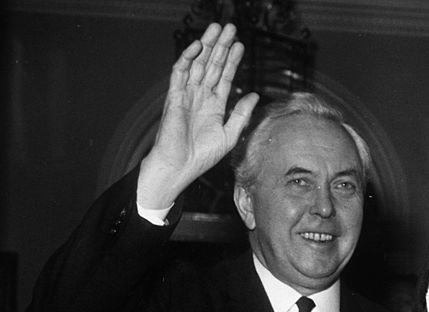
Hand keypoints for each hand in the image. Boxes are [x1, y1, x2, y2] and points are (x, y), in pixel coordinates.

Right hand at [138, 22, 258, 208]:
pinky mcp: (174, 97)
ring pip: (197, 64)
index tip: (241, 45)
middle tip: (230, 27)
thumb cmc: (202, 156)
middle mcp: (200, 96)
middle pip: (212, 65)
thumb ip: (241, 114)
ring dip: (207, 46)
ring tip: (217, 29)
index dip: (233, 60)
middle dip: (221, 46)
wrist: (180, 166)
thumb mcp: (229, 134)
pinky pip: (180, 73)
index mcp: (214, 106)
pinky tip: (199, 47)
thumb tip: (254, 95)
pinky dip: (188, 59)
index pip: (225, 77)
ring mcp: (186, 95)